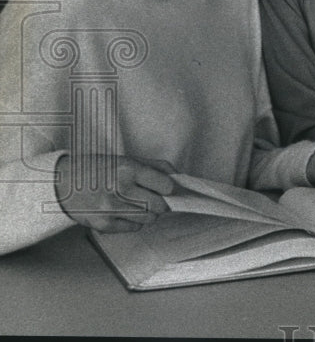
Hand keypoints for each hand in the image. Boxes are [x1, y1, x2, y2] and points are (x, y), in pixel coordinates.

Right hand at [55, 153, 174, 232]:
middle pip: (160, 205)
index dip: (169, 188)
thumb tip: (179, 179)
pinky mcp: (103, 224)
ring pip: (149, 219)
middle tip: (156, 198)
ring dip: (149, 213)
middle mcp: (120, 189)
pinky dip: (135, 222)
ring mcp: (111, 209)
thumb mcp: (127, 160)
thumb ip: (156, 167)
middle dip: (162, 203)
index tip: (167, 188)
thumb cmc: (98, 170)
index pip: (165, 185)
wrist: (62, 183)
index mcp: (128, 169)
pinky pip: (134, 228)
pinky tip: (126, 211)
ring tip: (138, 203)